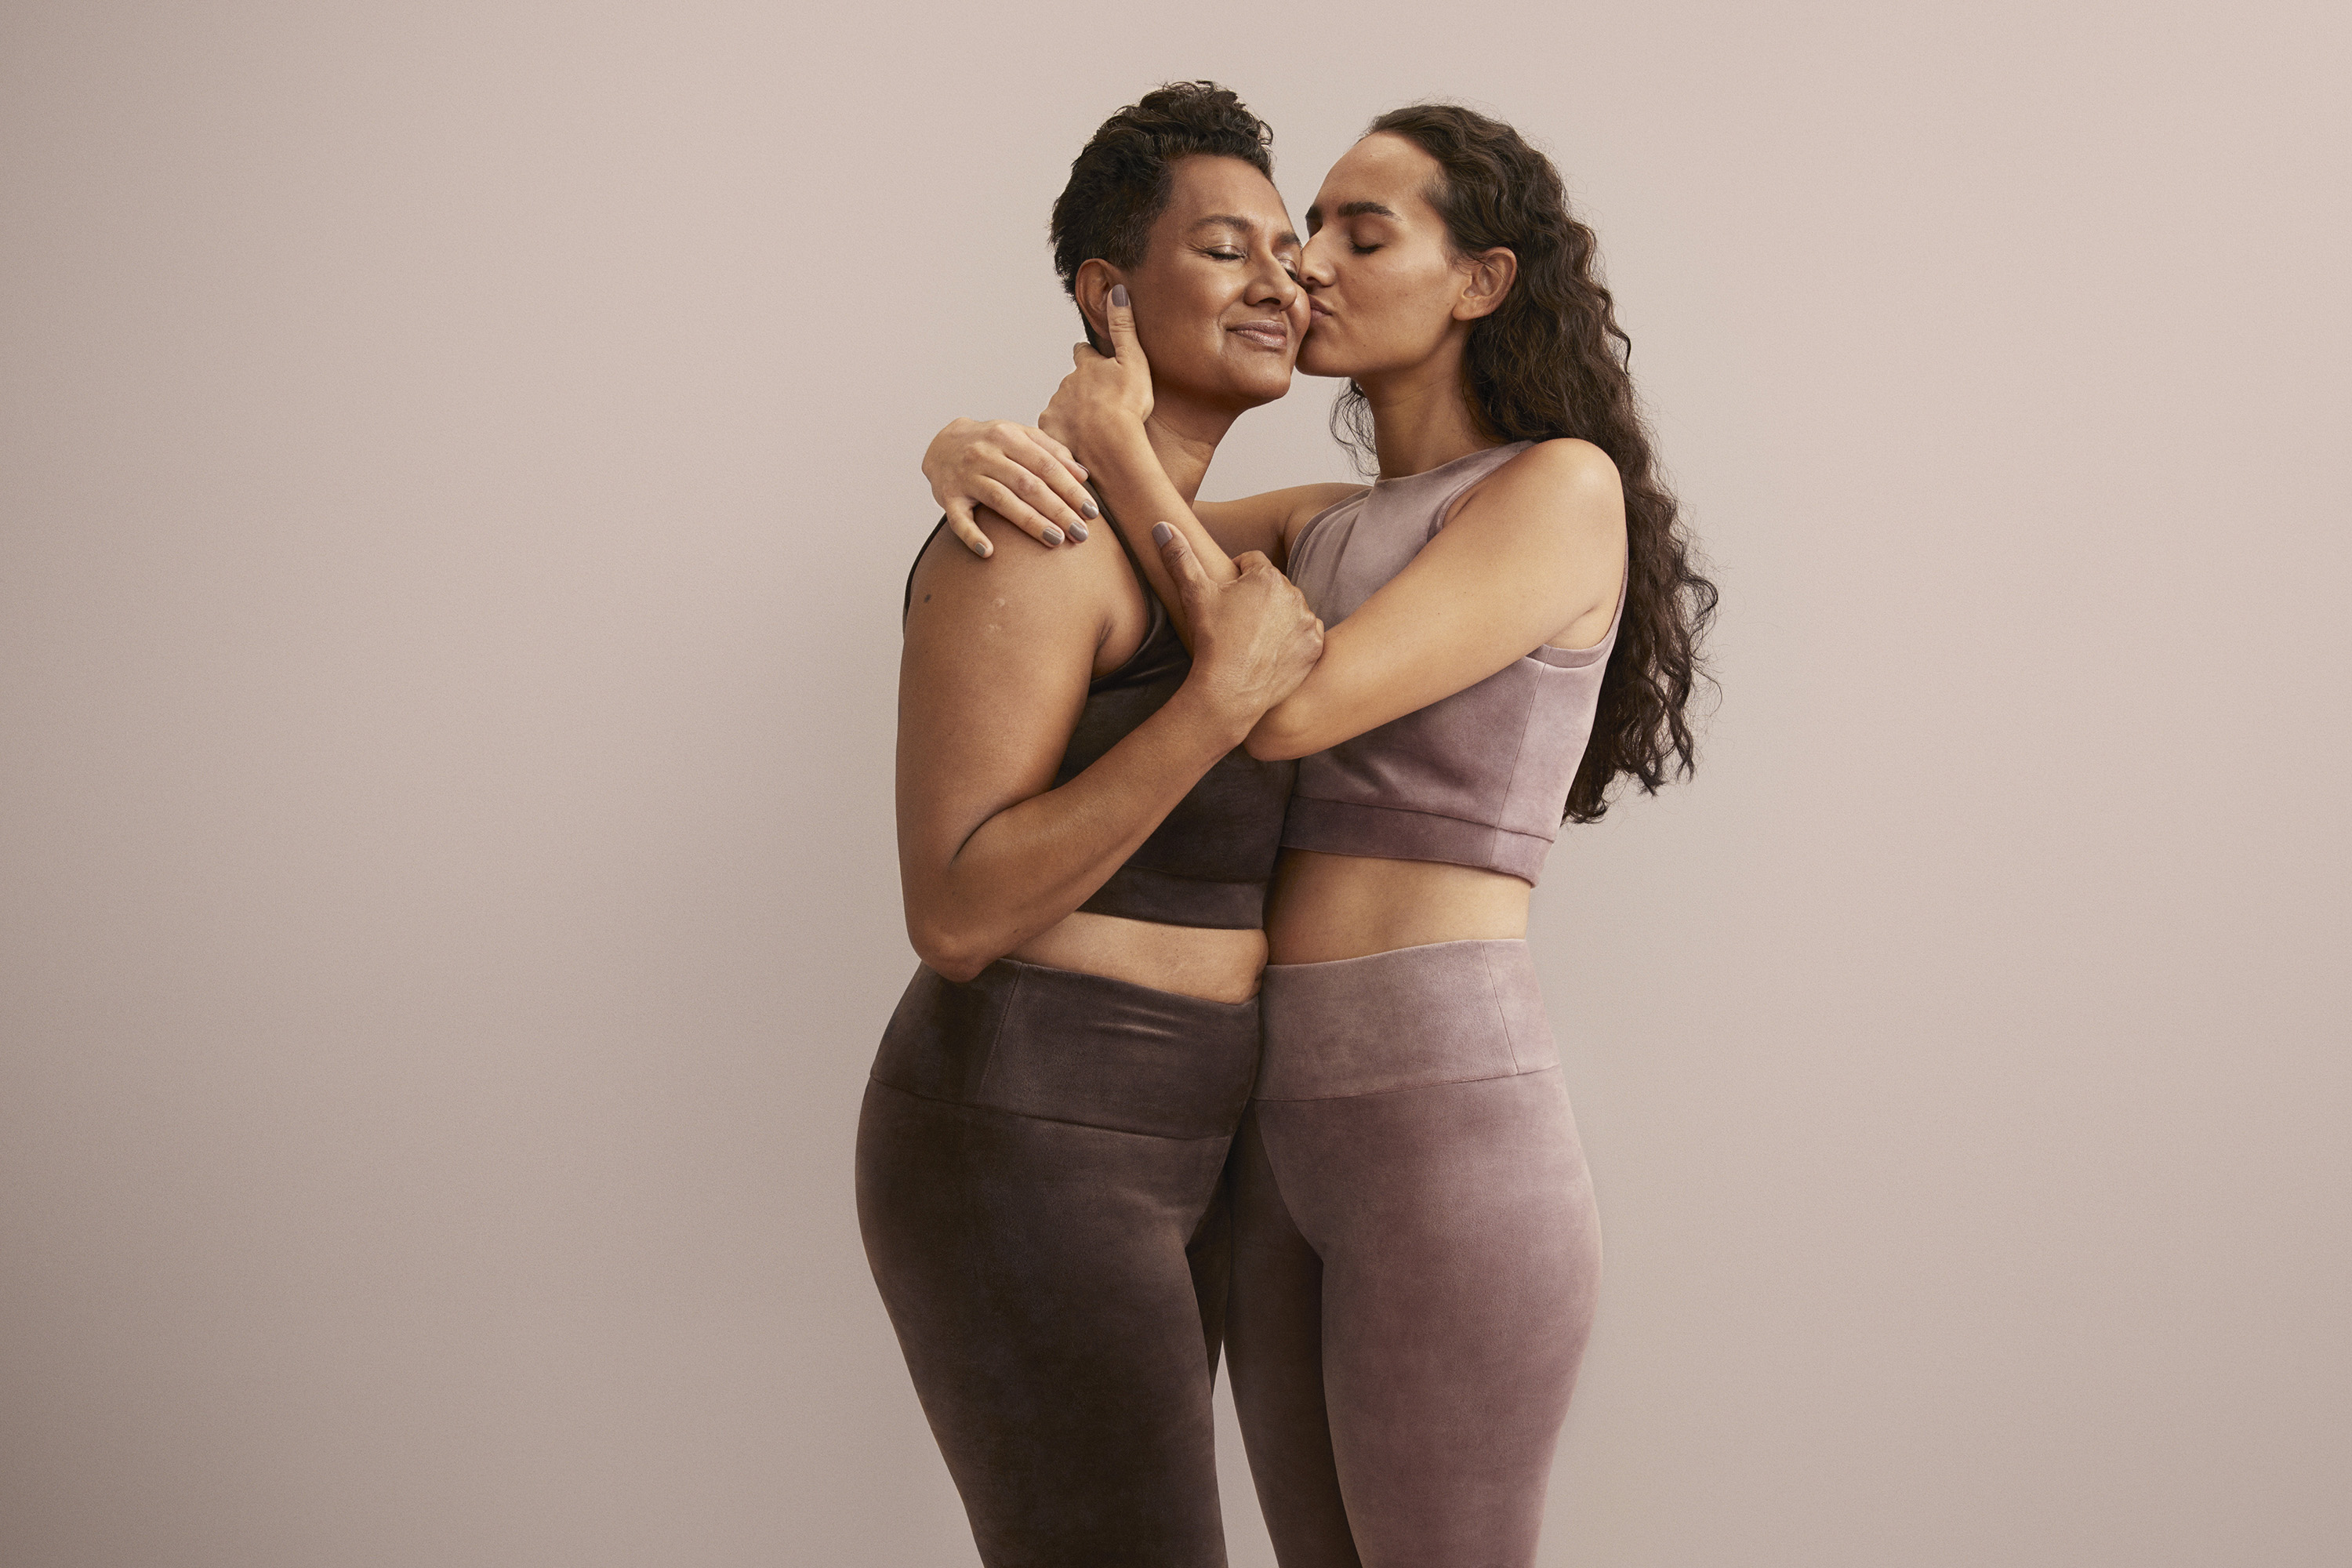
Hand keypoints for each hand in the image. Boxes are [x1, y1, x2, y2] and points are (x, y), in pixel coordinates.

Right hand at [922, 418, 1098, 557]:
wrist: (942, 444)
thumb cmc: (991, 444)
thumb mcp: (1020, 437)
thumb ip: (1051, 451)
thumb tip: (1083, 475)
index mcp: (1007, 436)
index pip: (1046, 465)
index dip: (1070, 489)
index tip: (1091, 511)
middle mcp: (985, 454)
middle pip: (1027, 484)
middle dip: (1058, 510)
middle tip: (1081, 533)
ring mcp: (965, 476)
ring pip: (1001, 500)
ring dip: (1030, 522)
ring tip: (1056, 540)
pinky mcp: (948, 497)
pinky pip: (959, 520)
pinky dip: (972, 536)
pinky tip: (989, 552)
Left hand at [1041, 283, 1153, 458]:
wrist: (1110, 446)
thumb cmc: (1127, 406)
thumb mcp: (1133, 361)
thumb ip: (1123, 327)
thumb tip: (1116, 290)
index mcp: (1086, 367)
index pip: (1082, 353)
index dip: (1088, 356)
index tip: (1092, 361)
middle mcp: (1066, 384)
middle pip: (1071, 383)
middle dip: (1081, 390)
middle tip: (1097, 404)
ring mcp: (1056, 408)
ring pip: (1062, 407)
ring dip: (1073, 414)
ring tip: (1090, 430)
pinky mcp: (1049, 432)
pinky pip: (1055, 431)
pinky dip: (1065, 435)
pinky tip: (1079, 444)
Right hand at [1155, 523, 1323, 733]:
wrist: (1229, 691)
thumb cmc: (1211, 641)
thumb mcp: (1193, 595)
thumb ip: (1180, 557)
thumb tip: (1161, 526)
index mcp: (1267, 576)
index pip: (1252, 562)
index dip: (1236, 574)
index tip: (1226, 595)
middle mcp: (1294, 594)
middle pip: (1273, 586)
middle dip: (1258, 596)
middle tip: (1237, 619)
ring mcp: (1307, 622)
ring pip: (1291, 609)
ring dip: (1277, 616)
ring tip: (1253, 636)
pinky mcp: (1314, 647)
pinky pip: (1306, 633)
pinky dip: (1293, 639)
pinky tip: (1271, 650)